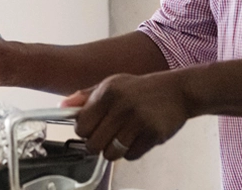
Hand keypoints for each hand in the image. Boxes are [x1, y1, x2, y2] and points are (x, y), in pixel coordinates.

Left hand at [62, 72, 193, 160]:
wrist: (178, 91)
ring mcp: (138, 120)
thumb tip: (63, 106)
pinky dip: (132, 151)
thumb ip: (86, 96)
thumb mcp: (113, 84)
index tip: (91, 129)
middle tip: (107, 136)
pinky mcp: (153, 134)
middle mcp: (122, 105)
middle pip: (93, 144)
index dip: (84, 131)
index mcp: (108, 92)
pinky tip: (138, 137)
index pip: (81, 125)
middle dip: (97, 144)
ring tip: (123, 137)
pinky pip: (131, 156)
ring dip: (114, 150)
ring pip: (111, 154)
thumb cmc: (142, 89)